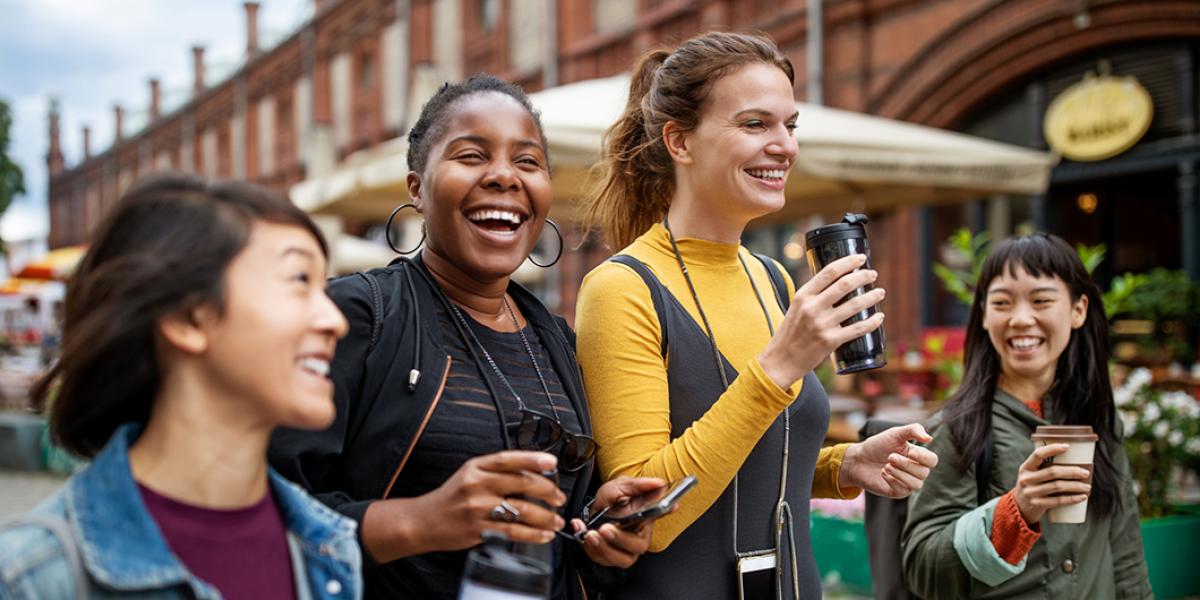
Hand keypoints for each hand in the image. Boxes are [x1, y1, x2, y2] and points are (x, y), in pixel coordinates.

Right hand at [362, 451, 566, 561]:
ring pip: (521, 510)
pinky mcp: (478, 529)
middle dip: (547, 491)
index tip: (552, 463)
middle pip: (521, 483)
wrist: (423, 521)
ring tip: (556, 520)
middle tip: (559, 498)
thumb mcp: (469, 474)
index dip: (533, 459)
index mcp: (476, 467)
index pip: (509, 459)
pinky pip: (513, 531)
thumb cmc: (451, 497)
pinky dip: (533, 534)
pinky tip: (544, 535)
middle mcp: (477, 484)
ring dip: (545, 517)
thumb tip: (533, 471)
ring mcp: (477, 508)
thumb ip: (496, 471)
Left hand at [571, 477, 664, 567]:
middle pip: (636, 547)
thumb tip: (659, 483)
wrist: (599, 505)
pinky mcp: (608, 555)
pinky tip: (581, 530)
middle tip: (604, 529)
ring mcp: (623, 550)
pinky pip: (599, 557)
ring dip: (602, 547)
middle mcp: (638, 538)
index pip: (657, 521)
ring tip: (589, 533)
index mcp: (647, 520)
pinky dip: (587, 546)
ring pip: (618, 558)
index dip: (657, 517)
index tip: (640, 517)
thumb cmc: (615, 496)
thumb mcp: (623, 486)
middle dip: (619, 540)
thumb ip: (640, 485)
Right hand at [758, 254, 885, 388]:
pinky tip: (879, 317)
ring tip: (880, 292)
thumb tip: (837, 283)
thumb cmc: (791, 333)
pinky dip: (872, 322)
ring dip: (872, 296)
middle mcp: (812, 307)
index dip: (848, 262)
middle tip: (872, 274)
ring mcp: (822, 324)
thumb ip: (813, 296)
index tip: (861, 258)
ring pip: (855, 305)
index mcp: (803, 296)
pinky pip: (858, 328)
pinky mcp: (830, 341)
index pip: (828, 272)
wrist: (781, 360)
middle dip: (863, 276)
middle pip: (844, 285)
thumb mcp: (796, 308)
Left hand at [839, 424, 938, 497]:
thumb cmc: (878, 445)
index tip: (910, 452)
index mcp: (917, 456)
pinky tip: (883, 473)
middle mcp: (915, 470)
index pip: (932, 460)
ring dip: (900, 474)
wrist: (859, 459)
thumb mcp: (895, 433)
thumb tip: (929, 438)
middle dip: (906, 464)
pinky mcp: (897, 492)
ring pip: (917, 485)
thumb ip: (913, 430)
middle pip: (924, 473)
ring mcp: (907, 482)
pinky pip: (903, 491)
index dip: (924, 458)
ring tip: (886, 466)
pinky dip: (893, 481)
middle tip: (890, 457)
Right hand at [1012, 444, 1090, 524]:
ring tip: (1087, 486)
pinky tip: (1082, 497)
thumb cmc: (1033, 486)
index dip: (1052, 449)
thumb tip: (1073, 458)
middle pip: (1052, 472)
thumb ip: (1045, 466)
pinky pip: (1057, 501)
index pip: (1038, 455)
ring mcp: (1031, 492)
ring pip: (1057, 486)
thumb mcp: (1032, 474)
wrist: (1019, 507)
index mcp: (1026, 467)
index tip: (1067, 447)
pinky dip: (1072, 499)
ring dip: (1075, 486)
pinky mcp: (1036, 504)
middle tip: (1085, 473)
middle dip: (1072, 471)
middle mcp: (1026, 479)